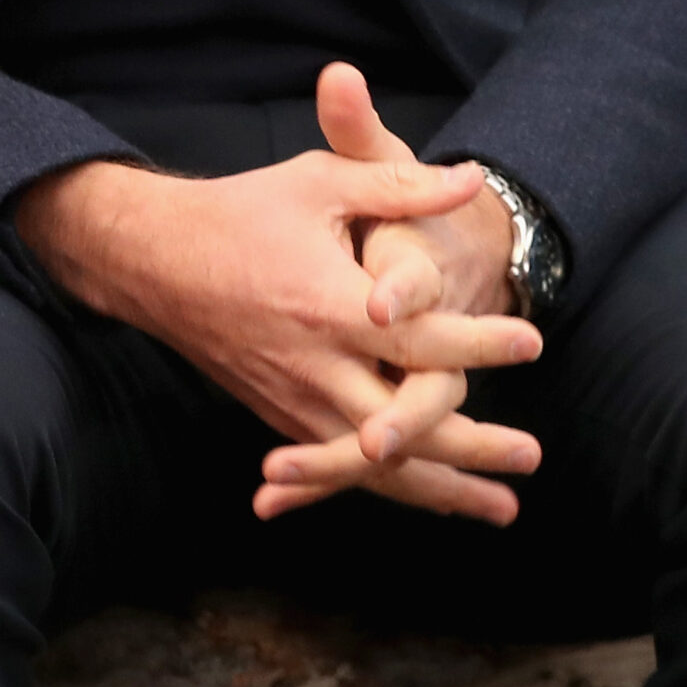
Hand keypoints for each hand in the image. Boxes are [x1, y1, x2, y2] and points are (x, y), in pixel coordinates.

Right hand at [16, 64, 540, 524]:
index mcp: (328, 304)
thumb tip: (471, 179)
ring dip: (442, 489)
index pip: (417, 337)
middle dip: (472, 446)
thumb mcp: (318, 182)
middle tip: (532, 456)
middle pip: (404, 423)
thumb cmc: (242, 211)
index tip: (531, 341)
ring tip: (503, 508)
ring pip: (375, 465)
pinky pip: (343, 467)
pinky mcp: (279, 415)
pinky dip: (392, 491)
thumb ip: (397, 184)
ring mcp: (293, 398)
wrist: (154, 258)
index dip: (477, 342)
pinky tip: (437, 504)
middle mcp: (313, 363)